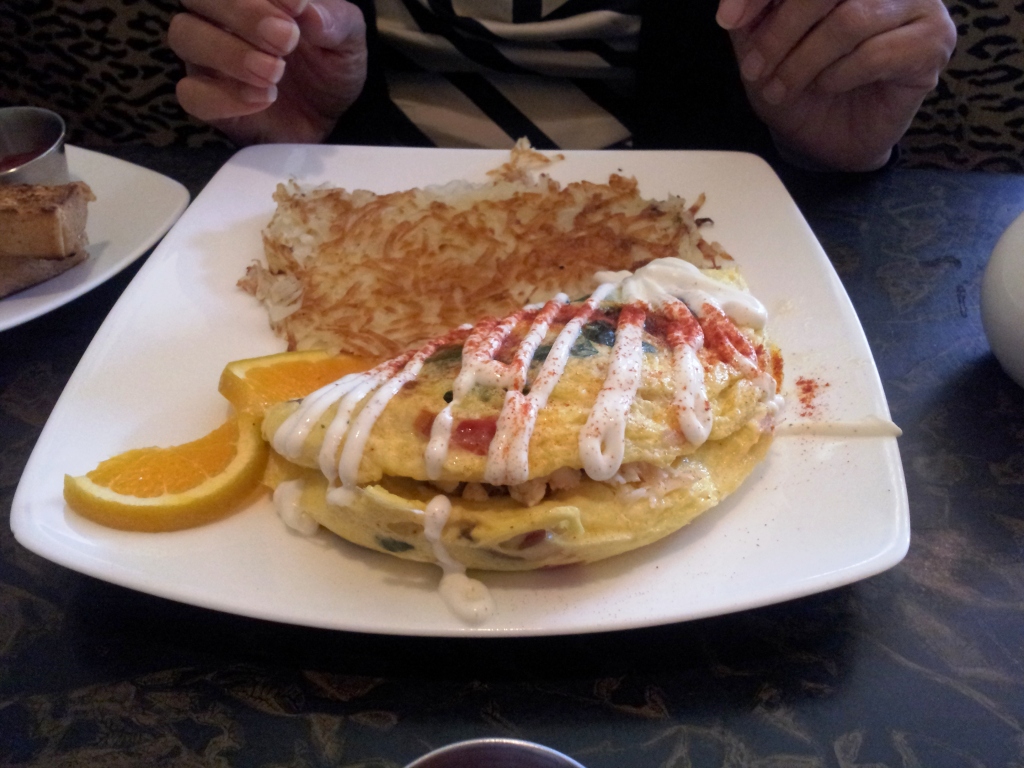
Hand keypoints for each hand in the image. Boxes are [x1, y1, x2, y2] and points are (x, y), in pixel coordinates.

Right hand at [168, 0, 366, 144]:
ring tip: (275, 72)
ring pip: (183, 36)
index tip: (298, 6)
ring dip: (229, 52)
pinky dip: (224, 97)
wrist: (328, 117)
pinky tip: (263, 99)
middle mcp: (218, 17)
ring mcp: (206, 57)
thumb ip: (334, 20)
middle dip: (242, 14)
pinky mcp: (206, 100)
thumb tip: (309, 11)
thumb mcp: (347, 40)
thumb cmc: (329, 65)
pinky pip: (190, 94)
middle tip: (286, 39)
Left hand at [716, 0, 955, 170]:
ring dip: (805, 61)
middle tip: (755, 68)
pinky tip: (827, 87)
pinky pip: (876, 53)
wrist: (828, 138)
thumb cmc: (799, 84)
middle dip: (782, 30)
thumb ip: (754, 13)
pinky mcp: (933, 43)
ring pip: (850, 20)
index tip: (728, 20)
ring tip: (783, 88)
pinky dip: (839, 75)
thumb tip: (734, 4)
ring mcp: (919, 4)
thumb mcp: (762, 45)